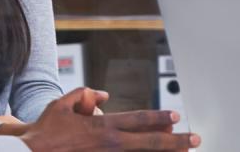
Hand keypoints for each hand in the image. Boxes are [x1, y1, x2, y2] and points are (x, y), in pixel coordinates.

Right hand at [18, 87, 200, 150]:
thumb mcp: (61, 104)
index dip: (158, 118)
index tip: (176, 118)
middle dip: (176, 142)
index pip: (137, 120)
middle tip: (195, 140)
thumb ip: (85, 94)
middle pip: (149, 143)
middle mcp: (109, 145)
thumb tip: (103, 95)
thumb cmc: (44, 132)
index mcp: (101, 127)